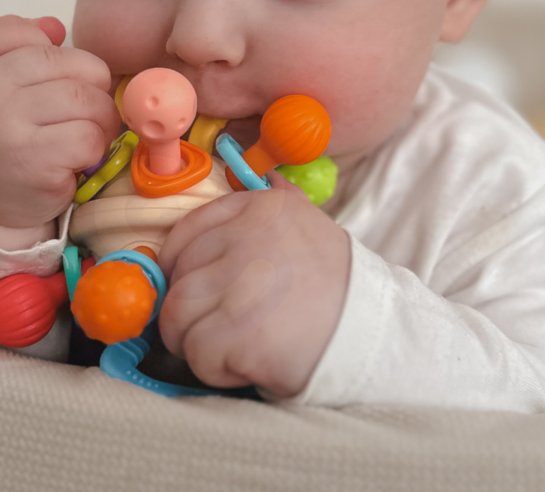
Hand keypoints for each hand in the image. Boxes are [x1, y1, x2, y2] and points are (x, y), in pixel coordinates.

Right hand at [0, 15, 119, 230]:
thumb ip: (11, 48)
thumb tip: (55, 27)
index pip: (21, 32)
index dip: (51, 52)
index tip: (53, 80)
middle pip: (70, 63)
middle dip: (92, 86)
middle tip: (85, 110)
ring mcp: (7, 125)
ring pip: (88, 99)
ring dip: (99, 119)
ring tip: (84, 134)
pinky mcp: (35, 161)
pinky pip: (90, 137)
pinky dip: (94, 149)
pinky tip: (75, 159)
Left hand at [158, 172, 350, 397]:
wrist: (367, 333)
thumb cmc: (335, 284)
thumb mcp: (310, 223)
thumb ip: (282, 199)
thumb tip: (268, 176)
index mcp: (260, 207)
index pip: (187, 230)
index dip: (176, 264)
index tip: (186, 285)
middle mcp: (246, 237)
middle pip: (179, 278)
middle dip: (188, 309)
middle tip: (216, 326)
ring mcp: (240, 284)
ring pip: (178, 317)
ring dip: (196, 340)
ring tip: (231, 346)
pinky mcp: (238, 332)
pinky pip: (197, 353)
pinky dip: (215, 368)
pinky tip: (246, 363)